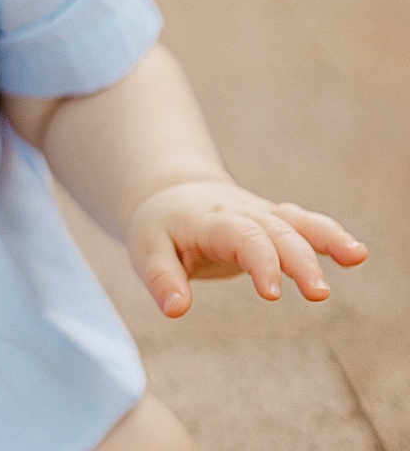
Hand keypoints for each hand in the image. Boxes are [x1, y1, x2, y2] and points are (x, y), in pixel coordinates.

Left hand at [127, 179, 366, 317]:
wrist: (172, 193)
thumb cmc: (160, 228)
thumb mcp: (147, 249)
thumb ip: (161, 278)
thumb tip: (175, 310)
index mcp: (207, 219)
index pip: (239, 235)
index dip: (259, 260)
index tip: (273, 292)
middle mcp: (239, 212)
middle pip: (275, 230)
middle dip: (298, 258)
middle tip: (318, 294)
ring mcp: (259, 213)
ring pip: (296, 220)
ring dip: (325, 237)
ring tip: (356, 256)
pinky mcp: (274, 221)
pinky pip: (303, 223)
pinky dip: (328, 234)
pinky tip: (355, 254)